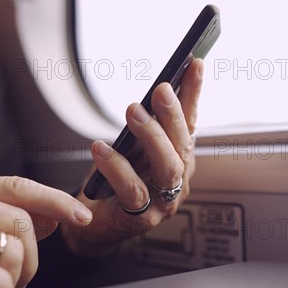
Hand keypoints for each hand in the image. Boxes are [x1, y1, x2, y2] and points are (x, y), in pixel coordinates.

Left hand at [67, 59, 203, 255]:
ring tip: (133, 111)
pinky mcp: (141, 218)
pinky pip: (132, 191)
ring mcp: (163, 202)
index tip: (195, 63)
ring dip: (153, 136)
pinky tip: (101, 148)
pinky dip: (117, 168)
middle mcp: (177, 181)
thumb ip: (145, 127)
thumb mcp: (131, 148)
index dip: (194, 94)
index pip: (190, 123)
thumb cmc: (113, 184)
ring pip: (168, 167)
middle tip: (161, 88)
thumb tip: (152, 92)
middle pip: (183, 145)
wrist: (93, 224)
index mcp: (177, 160)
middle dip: (174, 114)